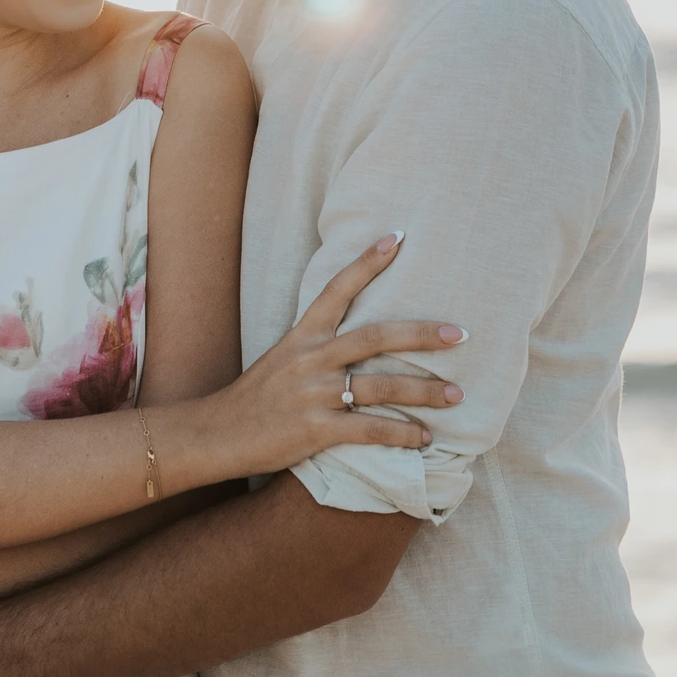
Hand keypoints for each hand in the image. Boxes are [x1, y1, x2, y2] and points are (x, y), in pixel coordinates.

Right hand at [211, 233, 465, 476]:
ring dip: (424, 392)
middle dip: (421, 334)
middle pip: (375, 337)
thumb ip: (317, 349)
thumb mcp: (282, 360)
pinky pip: (369, 429)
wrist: (217, 434)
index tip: (397, 238)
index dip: (367, 262)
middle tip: (459, 334)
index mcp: (302, 336)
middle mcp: (311, 358)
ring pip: (381, 386)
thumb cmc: (256, 398)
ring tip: (457, 395)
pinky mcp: (315, 429)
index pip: (337, 288)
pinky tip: (424, 438)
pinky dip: (401, 434)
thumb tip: (358, 343)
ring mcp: (314, 393)